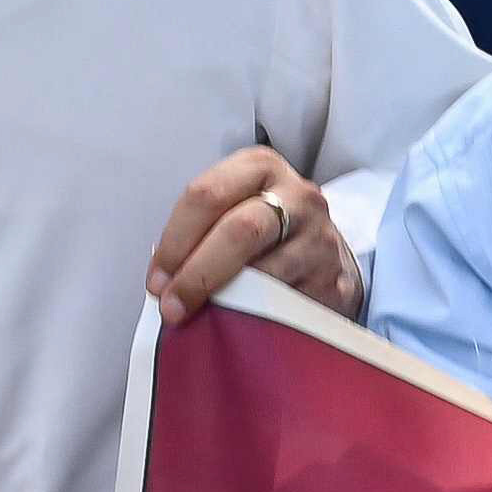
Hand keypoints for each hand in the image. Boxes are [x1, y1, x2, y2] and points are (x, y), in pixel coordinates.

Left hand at [148, 147, 361, 322]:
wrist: (327, 255)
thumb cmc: (266, 233)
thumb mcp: (236, 207)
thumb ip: (202, 230)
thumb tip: (164, 280)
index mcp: (259, 167)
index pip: (207, 195)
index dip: (175, 241)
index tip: (156, 281)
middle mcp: (296, 194)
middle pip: (239, 229)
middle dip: (197, 273)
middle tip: (172, 306)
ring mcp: (320, 236)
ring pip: (266, 271)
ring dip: (225, 300)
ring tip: (202, 319)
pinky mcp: (334, 278)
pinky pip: (288, 303)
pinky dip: (257, 317)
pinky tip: (240, 324)